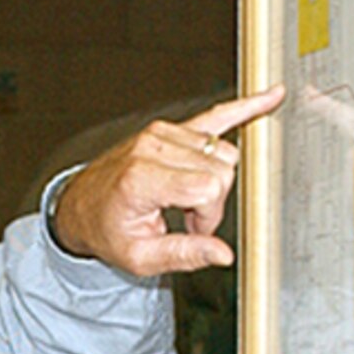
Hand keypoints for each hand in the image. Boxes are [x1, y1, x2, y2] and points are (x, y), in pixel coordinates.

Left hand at [50, 85, 286, 275]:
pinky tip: (271, 97)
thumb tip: (221, 254)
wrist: (82, 206)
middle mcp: (152, 148)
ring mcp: (162, 133)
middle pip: (221, 170)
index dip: (209, 214)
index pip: (209, 187)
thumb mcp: (138, 256)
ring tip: (186, 197)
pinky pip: (217, 115)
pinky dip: (245, 108)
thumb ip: (182, 255)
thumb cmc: (107, 230)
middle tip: (187, 216)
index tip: (193, 227)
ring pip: (223, 153)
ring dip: (213, 180)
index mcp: (142, 178)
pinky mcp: (171, 128)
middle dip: (211, 200)